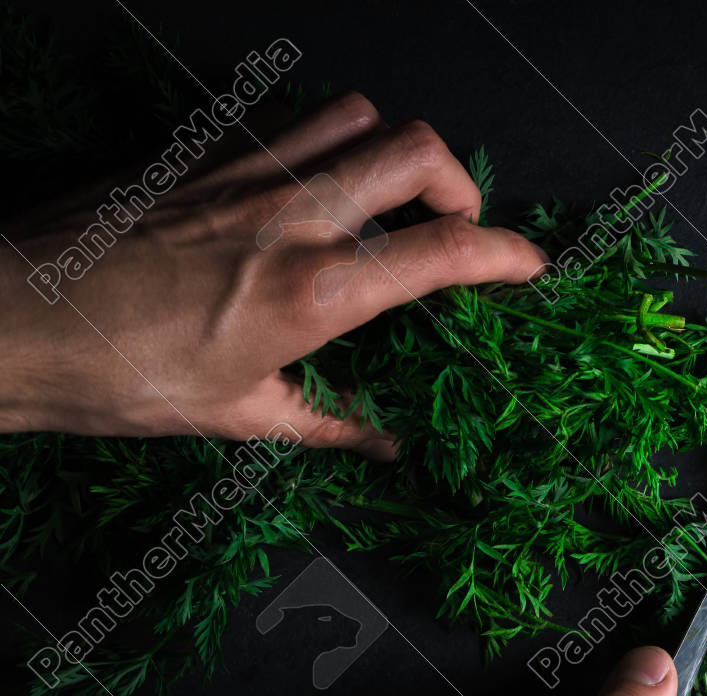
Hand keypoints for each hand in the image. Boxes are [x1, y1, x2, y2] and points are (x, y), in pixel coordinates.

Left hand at [0, 91, 547, 456]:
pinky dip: (323, 139)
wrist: (6, 321)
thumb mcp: (236, 418)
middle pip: (415, 149)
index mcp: (310, 294)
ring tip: (384, 197)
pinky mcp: (199, 153)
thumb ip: (327, 426)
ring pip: (356, 114)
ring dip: (391, 149)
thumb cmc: (116, 380)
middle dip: (458, 183)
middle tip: (449, 227)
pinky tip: (307, 186)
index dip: (506, 254)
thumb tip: (385, 446)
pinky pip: (286, 118)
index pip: (442, 254)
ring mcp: (244, 174)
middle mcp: (289, 218)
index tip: (530, 265)